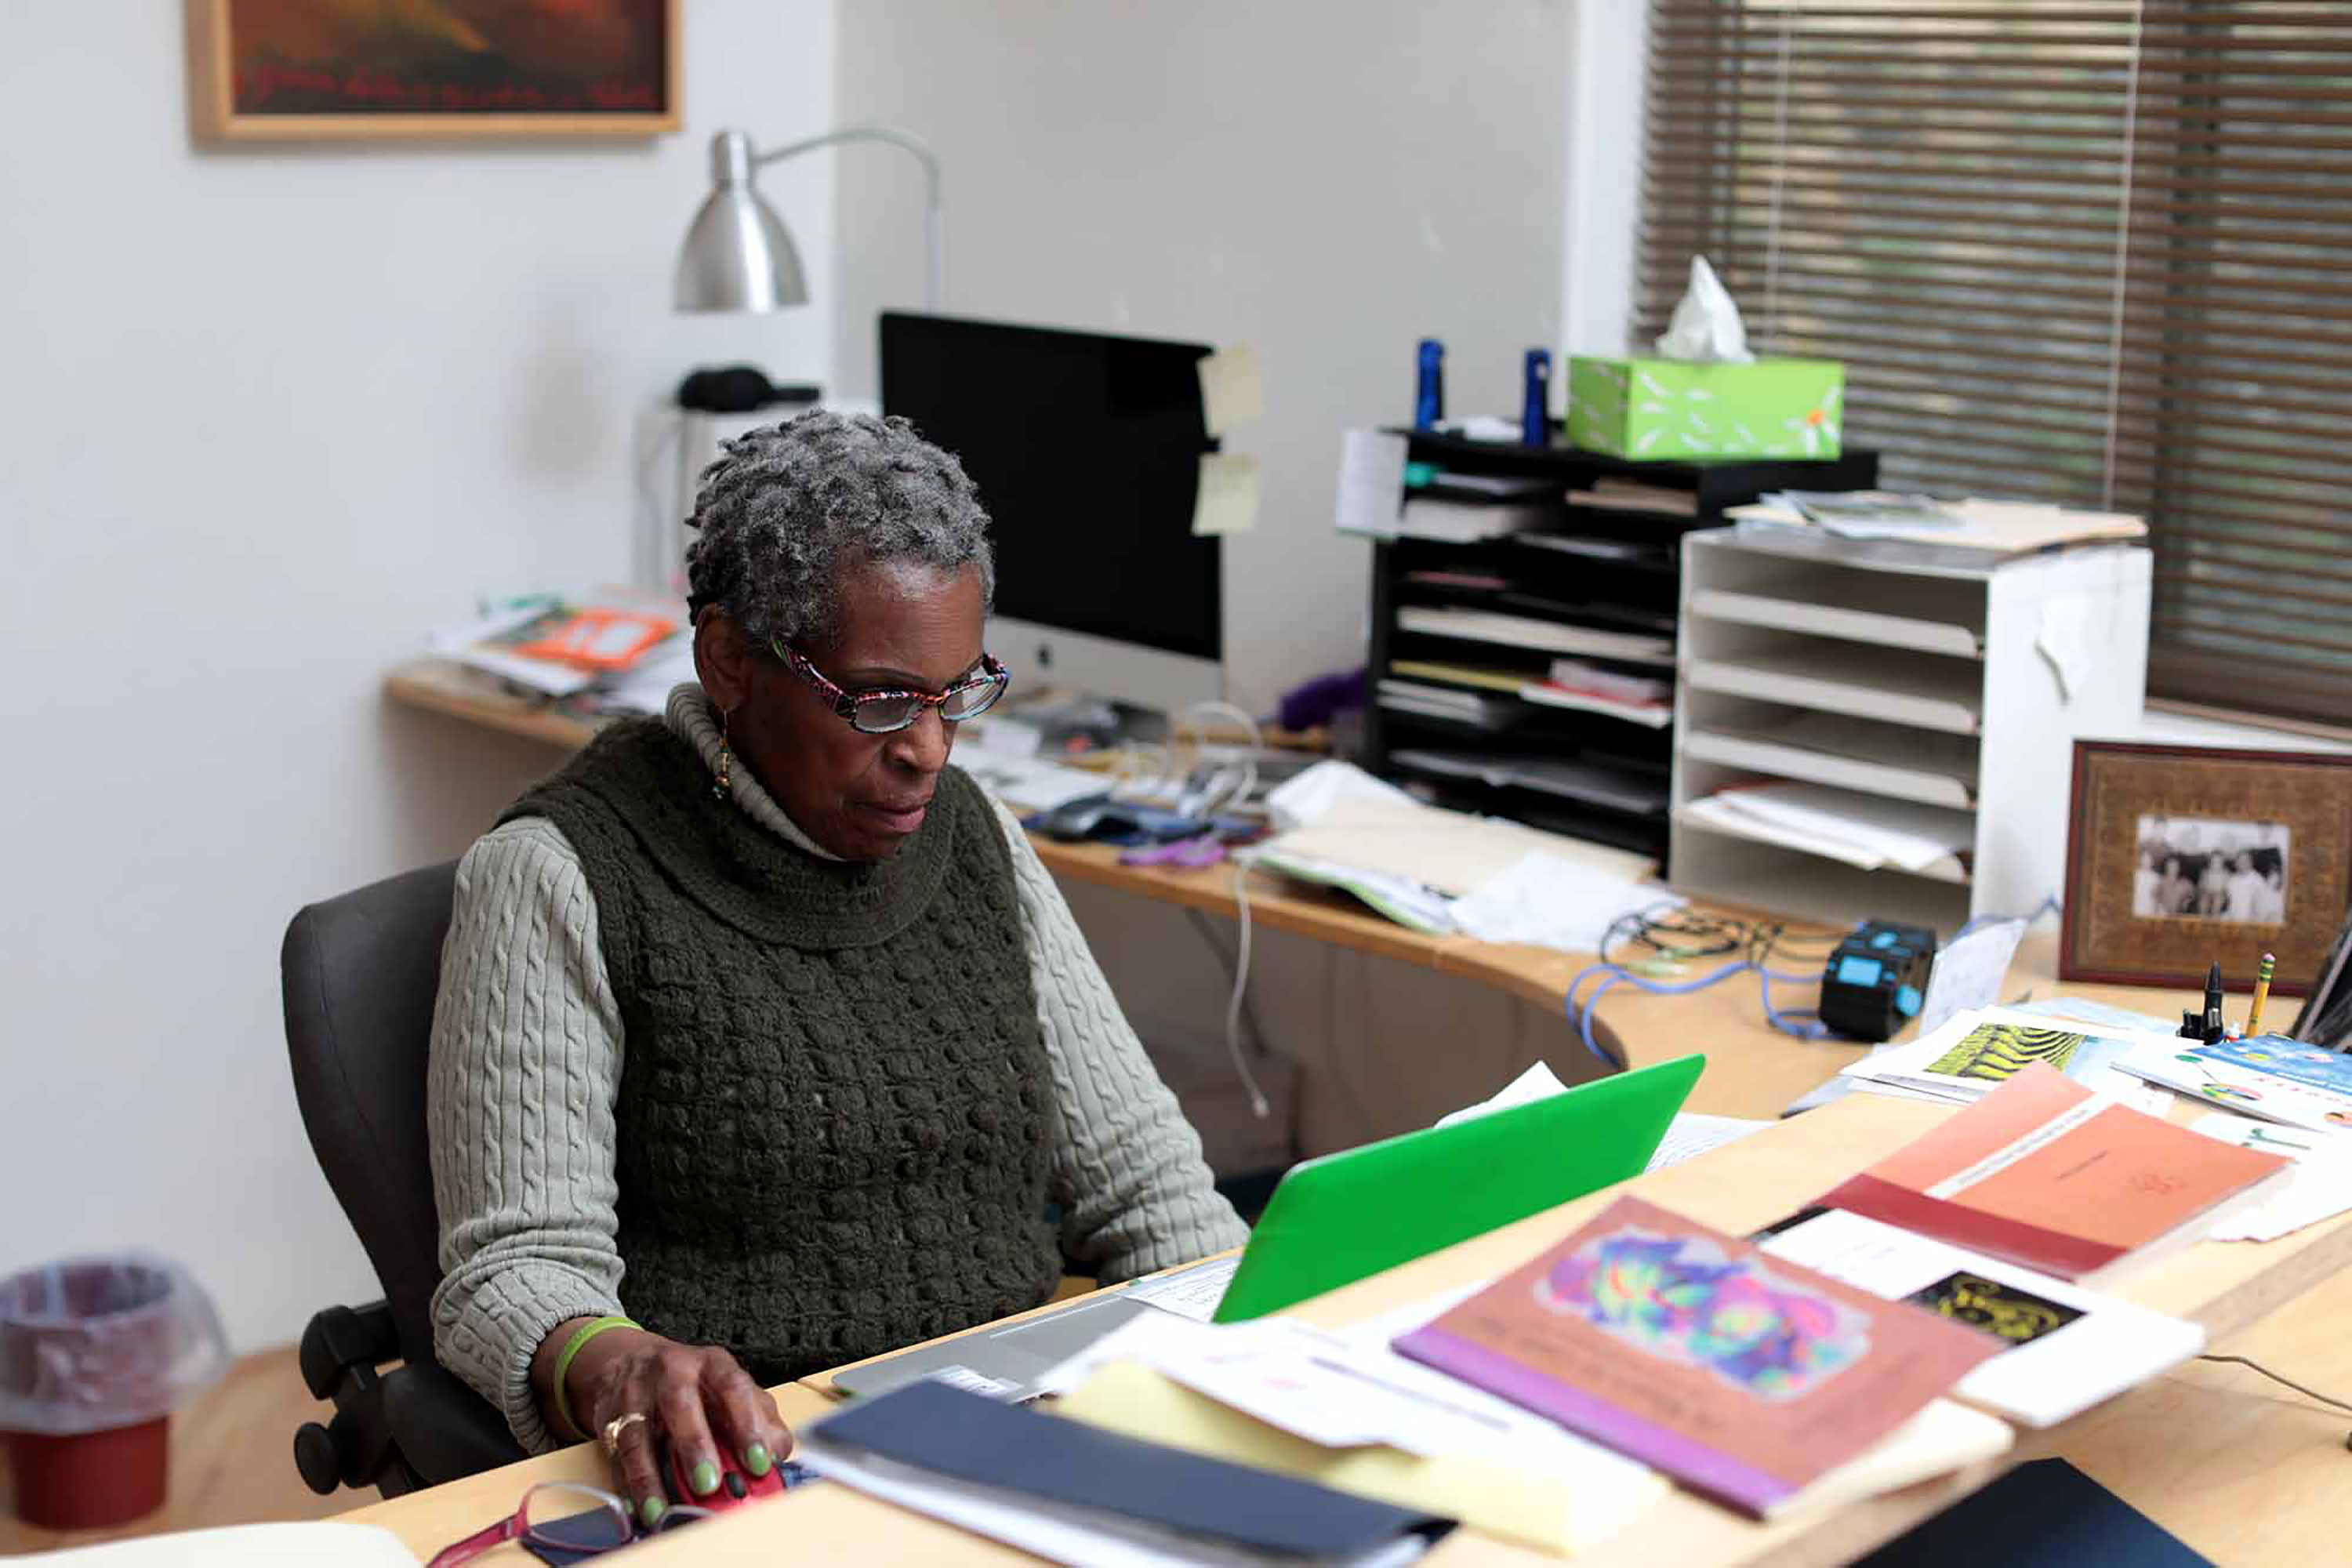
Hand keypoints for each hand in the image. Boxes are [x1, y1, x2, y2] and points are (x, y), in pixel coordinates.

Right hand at [554, 1325, 793, 1527]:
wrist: (632, 1362)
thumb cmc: (695, 1385)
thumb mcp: (731, 1392)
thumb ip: (760, 1419)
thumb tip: (776, 1456)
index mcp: (713, 1364)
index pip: (734, 1386)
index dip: (748, 1424)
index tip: (759, 1462)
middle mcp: (672, 1371)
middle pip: (681, 1403)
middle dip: (695, 1445)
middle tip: (709, 1484)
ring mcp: (636, 1392)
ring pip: (639, 1432)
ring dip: (652, 1475)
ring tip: (664, 1509)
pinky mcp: (609, 1416)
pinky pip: (617, 1454)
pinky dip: (630, 1484)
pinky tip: (643, 1506)